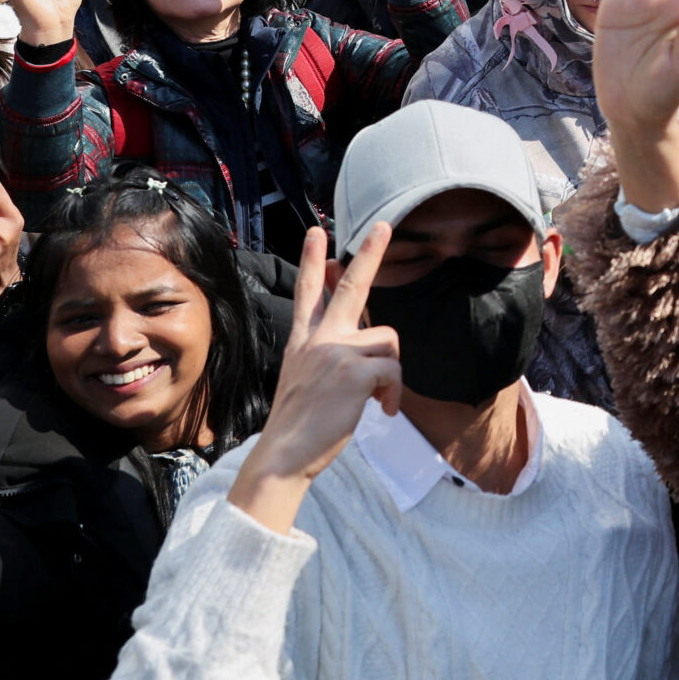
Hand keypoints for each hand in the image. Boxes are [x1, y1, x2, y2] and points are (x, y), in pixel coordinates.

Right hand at [229, 225, 402, 532]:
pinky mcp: (355, 371)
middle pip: (349, 287)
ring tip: (378, 399)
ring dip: (391, 372)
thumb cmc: (300, 426)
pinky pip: (394, 370)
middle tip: (385, 225)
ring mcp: (336, 351)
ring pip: (387, 340)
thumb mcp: (305, 379)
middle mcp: (318, 340)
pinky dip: (394, 394)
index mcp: (302, 342)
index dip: (312, 260)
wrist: (284, 454)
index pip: (307, 292)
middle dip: (370, 253)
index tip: (316, 231)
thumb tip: (362, 342)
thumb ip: (326, 356)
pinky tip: (383, 412)